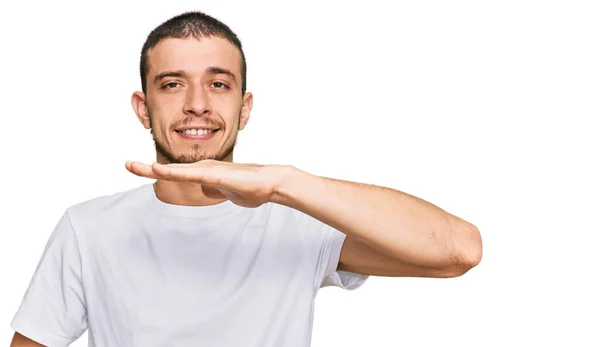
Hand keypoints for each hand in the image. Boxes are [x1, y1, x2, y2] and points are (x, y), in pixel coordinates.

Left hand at [125, 160, 285, 207]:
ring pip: (175, 170)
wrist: (270, 183)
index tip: (139, 168)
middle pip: (170, 169)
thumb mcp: (227, 192)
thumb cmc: (252, 187)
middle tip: (126, 164)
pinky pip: (189, 175)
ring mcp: (208, 171)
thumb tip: (205, 190)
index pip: (176, 173)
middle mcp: (204, 169)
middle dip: (146, 168)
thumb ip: (215, 190)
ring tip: (132, 166)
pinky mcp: (214, 175)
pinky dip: (172, 172)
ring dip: (153, 169)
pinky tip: (158, 170)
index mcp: (206, 173)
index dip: (157, 170)